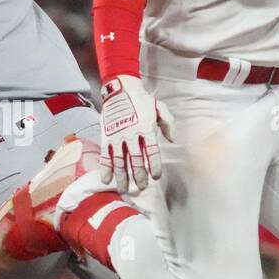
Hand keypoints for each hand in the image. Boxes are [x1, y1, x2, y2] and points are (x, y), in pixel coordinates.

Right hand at [98, 74, 173, 193]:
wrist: (120, 89)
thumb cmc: (141, 99)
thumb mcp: (160, 107)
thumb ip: (168, 124)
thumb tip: (173, 140)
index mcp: (146, 128)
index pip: (152, 152)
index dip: (154, 166)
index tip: (155, 177)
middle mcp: (131, 135)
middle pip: (136, 160)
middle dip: (139, 176)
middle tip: (142, 187)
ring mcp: (117, 137)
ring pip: (119, 162)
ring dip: (122, 177)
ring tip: (125, 189)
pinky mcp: (106, 137)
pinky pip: (105, 156)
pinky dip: (105, 169)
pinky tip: (107, 180)